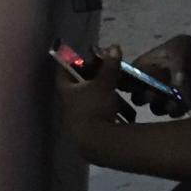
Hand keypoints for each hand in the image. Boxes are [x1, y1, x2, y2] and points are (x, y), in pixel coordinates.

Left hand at [57, 43, 131, 159]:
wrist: (96, 143)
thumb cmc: (95, 107)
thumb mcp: (105, 84)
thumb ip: (110, 66)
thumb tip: (114, 46)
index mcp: (67, 91)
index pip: (64, 72)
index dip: (71, 62)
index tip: (79, 56)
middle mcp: (69, 105)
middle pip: (80, 87)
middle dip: (96, 80)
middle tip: (107, 74)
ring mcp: (78, 119)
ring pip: (93, 103)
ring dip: (108, 99)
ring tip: (121, 97)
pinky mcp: (88, 132)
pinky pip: (101, 116)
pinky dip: (112, 113)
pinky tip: (127, 116)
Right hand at [132, 34, 190, 113]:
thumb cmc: (188, 48)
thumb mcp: (181, 45)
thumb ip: (177, 60)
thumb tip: (177, 80)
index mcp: (143, 68)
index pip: (126, 78)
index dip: (124, 82)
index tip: (132, 81)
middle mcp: (149, 85)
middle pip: (137, 97)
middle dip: (141, 97)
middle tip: (150, 93)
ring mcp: (162, 97)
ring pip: (153, 107)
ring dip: (159, 105)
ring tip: (168, 101)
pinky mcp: (177, 106)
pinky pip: (172, 113)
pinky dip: (175, 110)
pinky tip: (180, 104)